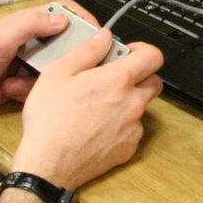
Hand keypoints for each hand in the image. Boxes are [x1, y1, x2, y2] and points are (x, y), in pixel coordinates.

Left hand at [0, 1, 92, 122]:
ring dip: (40, 79)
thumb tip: (62, 19)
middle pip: (64, 45)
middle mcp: (29, 42)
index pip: (62, 13)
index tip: (96, 36)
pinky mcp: (23, 85)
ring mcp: (26, 64)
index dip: (81, 20)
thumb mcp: (0, 38)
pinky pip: (41, 88)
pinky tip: (10, 91)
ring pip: (54, 70)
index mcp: (25, 24)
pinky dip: (28, 92)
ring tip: (18, 81)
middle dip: (63, 60)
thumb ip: (30, 24)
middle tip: (62, 70)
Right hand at [11, 29, 163, 190]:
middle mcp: (132, 104)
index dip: (144, 50)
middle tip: (116, 78)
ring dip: (128, 101)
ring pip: (141, 107)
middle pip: (154, 82)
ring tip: (99, 105)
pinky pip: (132, 130)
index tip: (131, 52)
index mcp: (117, 81)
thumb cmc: (50, 120)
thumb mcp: (57, 73)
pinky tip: (97, 127)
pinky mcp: (128, 148)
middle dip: (140, 76)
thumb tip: (103, 37)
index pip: (153, 56)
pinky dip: (121, 125)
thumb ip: (86, 51)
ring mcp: (133, 128)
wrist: (48, 164)